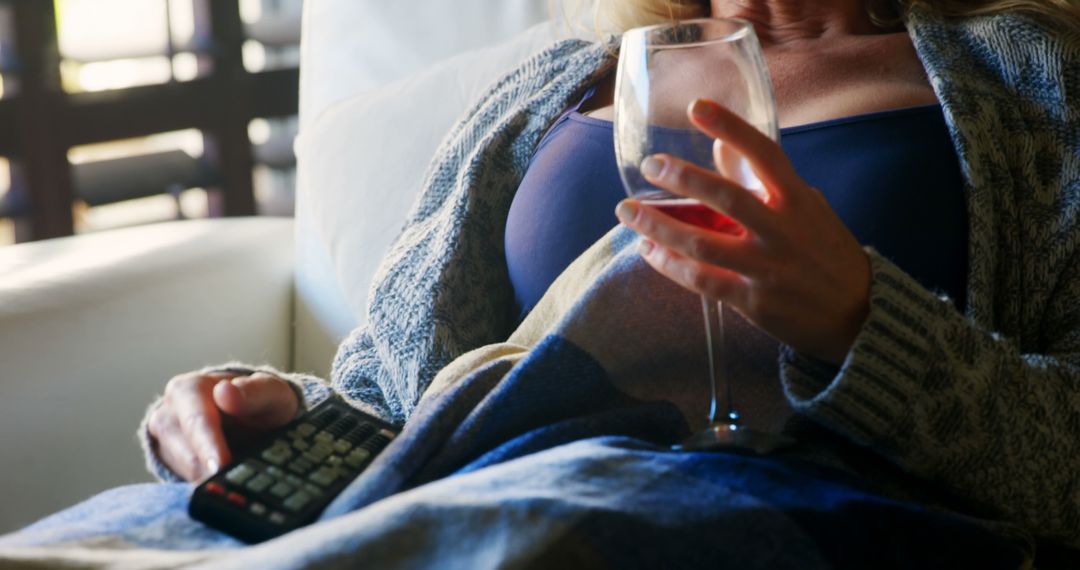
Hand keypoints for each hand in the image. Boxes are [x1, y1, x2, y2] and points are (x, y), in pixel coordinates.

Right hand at [147, 371, 298, 480]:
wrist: (254, 420)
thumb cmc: (261, 403)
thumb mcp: (271, 392)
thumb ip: (254, 391)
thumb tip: (225, 391)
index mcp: (187, 390)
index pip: (196, 421)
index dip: (208, 445)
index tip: (222, 465)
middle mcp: (167, 415)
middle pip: (187, 454)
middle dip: (214, 472)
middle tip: (238, 488)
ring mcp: (163, 443)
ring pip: (186, 474)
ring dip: (213, 481)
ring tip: (241, 477)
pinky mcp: (168, 466)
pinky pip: (185, 485)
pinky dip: (209, 487)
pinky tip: (227, 484)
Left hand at [615, 99, 870, 364]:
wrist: (857, 315)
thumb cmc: (825, 253)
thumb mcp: (808, 210)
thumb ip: (769, 184)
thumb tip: (722, 150)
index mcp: (798, 200)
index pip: (764, 154)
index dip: (731, 128)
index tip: (697, 107)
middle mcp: (783, 231)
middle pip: (726, 198)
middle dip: (683, 178)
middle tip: (651, 165)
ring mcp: (767, 267)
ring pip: (701, 244)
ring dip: (658, 226)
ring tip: (626, 212)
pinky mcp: (753, 301)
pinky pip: (702, 280)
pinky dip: (669, 264)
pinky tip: (648, 249)